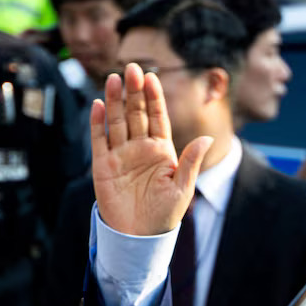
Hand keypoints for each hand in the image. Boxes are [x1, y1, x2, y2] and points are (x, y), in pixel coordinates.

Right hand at [90, 64, 211, 235]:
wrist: (140, 236)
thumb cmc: (164, 215)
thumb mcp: (182, 188)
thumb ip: (191, 162)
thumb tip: (208, 139)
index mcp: (161, 150)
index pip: (157, 117)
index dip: (154, 97)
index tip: (152, 77)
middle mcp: (140, 148)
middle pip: (136, 113)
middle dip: (134, 92)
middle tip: (132, 69)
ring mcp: (121, 155)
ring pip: (116, 121)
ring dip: (115, 100)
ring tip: (114, 79)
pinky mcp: (103, 165)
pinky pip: (99, 140)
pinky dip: (97, 123)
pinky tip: (98, 104)